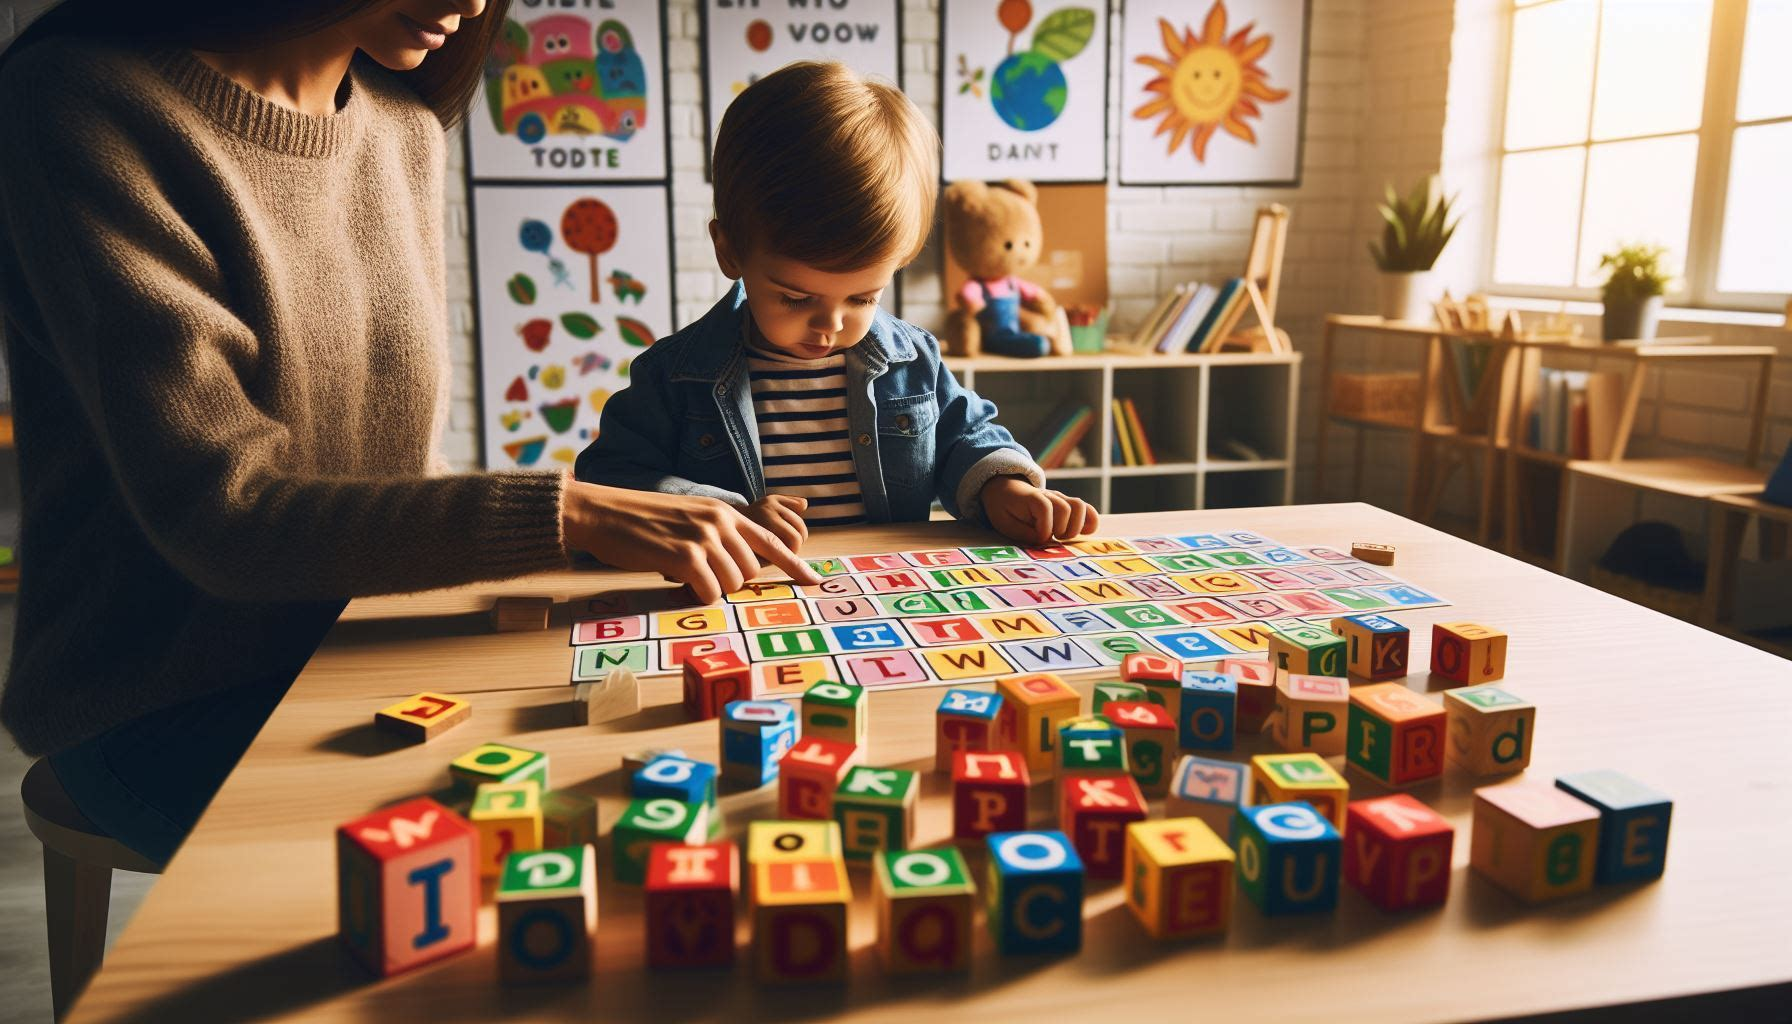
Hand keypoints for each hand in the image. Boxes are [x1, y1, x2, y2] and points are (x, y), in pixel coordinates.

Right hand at [561, 482, 821, 603]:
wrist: (603, 513)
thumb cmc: (642, 521)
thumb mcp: (689, 517)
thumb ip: (718, 535)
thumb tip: (740, 569)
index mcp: (725, 512)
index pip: (772, 541)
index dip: (795, 565)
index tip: (815, 582)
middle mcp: (721, 522)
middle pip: (750, 572)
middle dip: (731, 583)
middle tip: (700, 577)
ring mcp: (704, 538)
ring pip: (732, 584)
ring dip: (711, 589)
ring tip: (684, 575)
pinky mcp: (685, 557)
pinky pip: (709, 592)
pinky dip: (697, 595)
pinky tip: (678, 582)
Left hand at [980, 476, 1098, 545]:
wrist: (1006, 490)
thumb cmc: (1003, 508)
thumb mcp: (1004, 522)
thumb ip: (1023, 532)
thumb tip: (1044, 540)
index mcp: (1031, 498)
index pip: (1045, 508)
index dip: (1043, 529)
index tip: (1037, 539)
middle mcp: (1049, 495)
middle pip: (1065, 508)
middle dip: (1060, 529)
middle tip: (1051, 538)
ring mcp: (1061, 499)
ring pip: (1080, 506)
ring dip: (1076, 526)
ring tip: (1063, 536)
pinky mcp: (1068, 505)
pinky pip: (1088, 509)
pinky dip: (1091, 521)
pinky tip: (1084, 533)